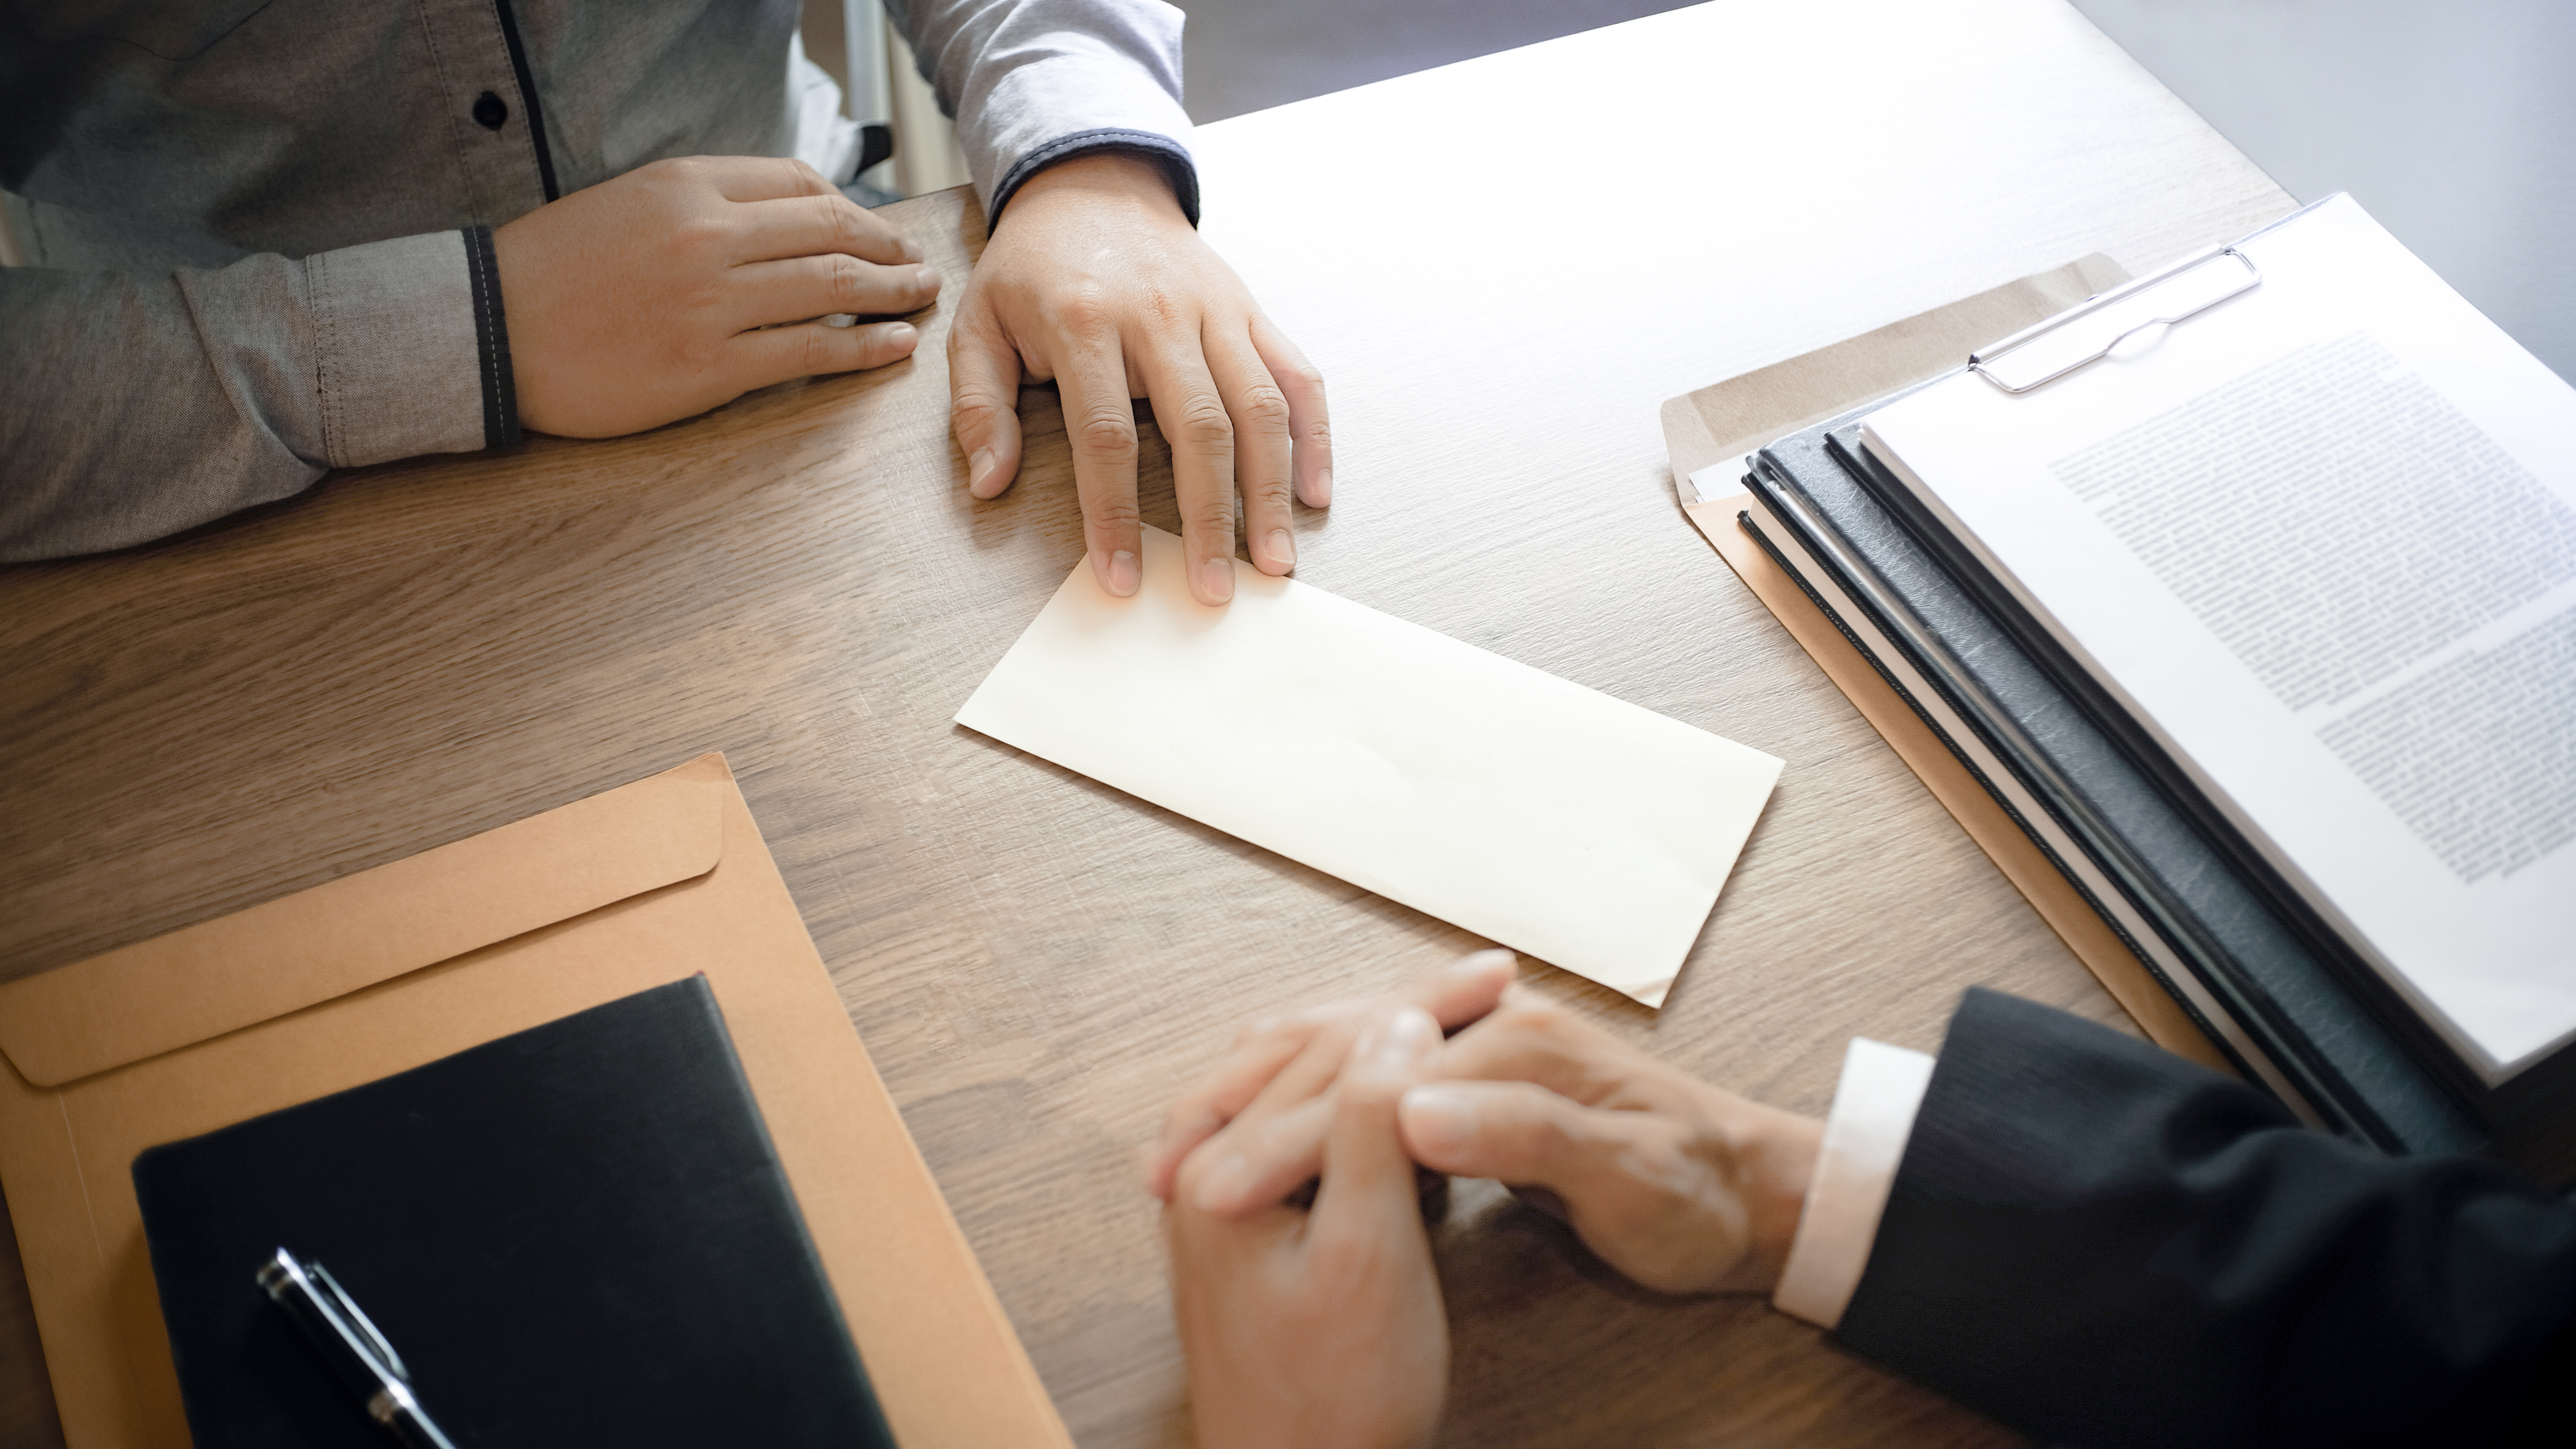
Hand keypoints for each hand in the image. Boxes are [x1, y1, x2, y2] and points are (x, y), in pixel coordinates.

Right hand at [492, 156, 942, 436]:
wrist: (490, 328)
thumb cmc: (557, 268)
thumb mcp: (630, 202)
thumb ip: (706, 201)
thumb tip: (785, 214)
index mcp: (687, 186)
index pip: (799, 185)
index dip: (850, 207)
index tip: (874, 228)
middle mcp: (707, 236)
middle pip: (830, 230)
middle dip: (888, 246)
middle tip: (918, 262)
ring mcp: (711, 303)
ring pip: (831, 288)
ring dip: (891, 292)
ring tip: (920, 296)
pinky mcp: (709, 367)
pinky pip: (809, 352)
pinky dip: (863, 348)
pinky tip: (895, 346)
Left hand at [948, 152, 1331, 605]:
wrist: (1093, 185)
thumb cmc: (1033, 269)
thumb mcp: (978, 322)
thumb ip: (979, 404)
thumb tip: (989, 482)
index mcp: (1086, 321)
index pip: (1106, 436)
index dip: (1115, 516)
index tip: (1122, 579)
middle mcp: (1161, 315)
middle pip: (1198, 429)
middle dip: (1211, 520)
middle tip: (1214, 590)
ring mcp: (1216, 311)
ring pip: (1259, 407)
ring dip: (1271, 491)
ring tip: (1274, 561)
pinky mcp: (1251, 310)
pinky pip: (1296, 376)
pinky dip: (1313, 436)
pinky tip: (1313, 494)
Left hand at [1166, 1005, 1449, 1448]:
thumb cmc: (1338, 1397)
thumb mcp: (1371, 1255)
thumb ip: (1376, 1131)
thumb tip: (1400, 1019)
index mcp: (1220, 1169)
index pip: (1334, 1050)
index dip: (1423, 1003)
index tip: (1498, 976)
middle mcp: (1204, 1170)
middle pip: (1313, 1052)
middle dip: (1404, 1007)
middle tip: (1489, 977)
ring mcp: (1225, 1197)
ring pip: (1309, 1081)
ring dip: (1383, 1042)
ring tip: (1456, 1008)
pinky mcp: (1256, 1225)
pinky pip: (1308, 1125)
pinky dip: (1366, 1094)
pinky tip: (1412, 1088)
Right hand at [1171, 972, 1821, 1295]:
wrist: (1758, 1195)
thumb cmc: (1698, 1194)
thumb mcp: (1627, 1178)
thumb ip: (1526, 1139)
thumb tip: (1413, 1106)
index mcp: (1513, 1047)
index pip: (1362, 1087)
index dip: (1282, 1142)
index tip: (1212, 1193)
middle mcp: (1487, 1033)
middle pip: (1331, 1051)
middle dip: (1241, 1108)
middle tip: (1165, 1173)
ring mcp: (1477, 1055)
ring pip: (1334, 1057)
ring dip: (1256, 1099)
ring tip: (1184, 1154)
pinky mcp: (1474, 1089)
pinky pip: (1361, 1084)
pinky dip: (1298, 1109)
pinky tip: (1261, 1146)